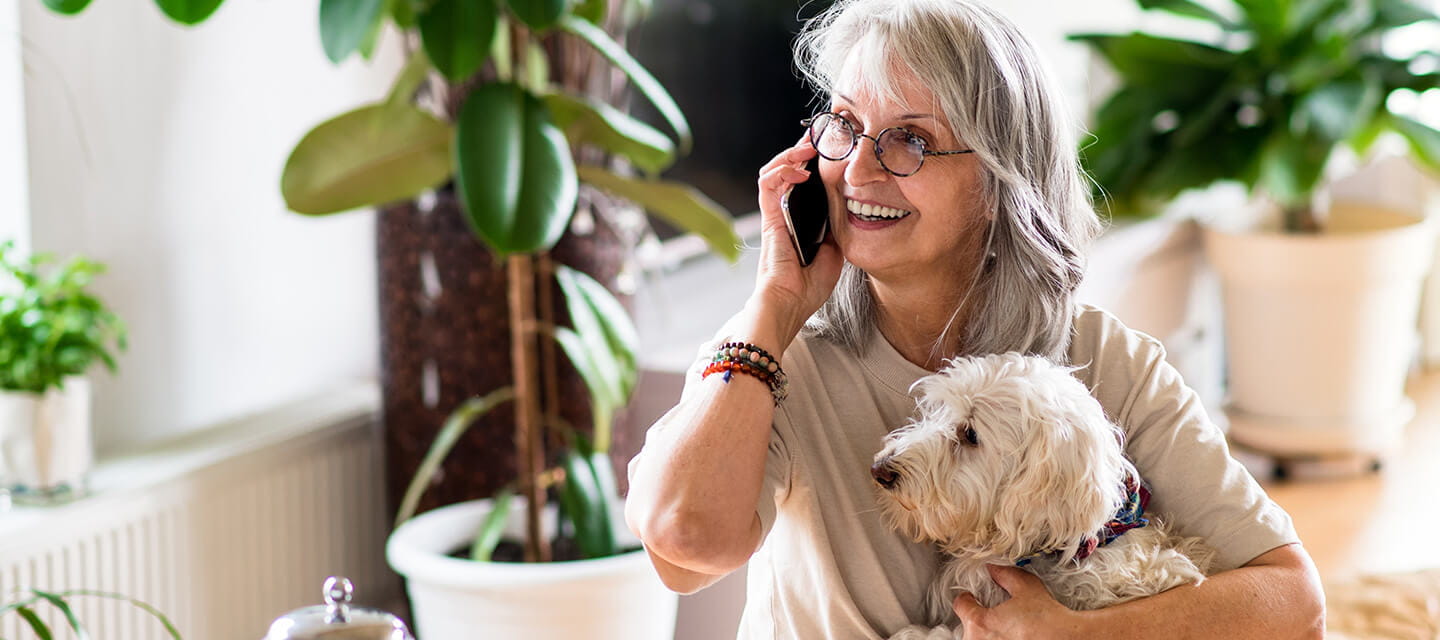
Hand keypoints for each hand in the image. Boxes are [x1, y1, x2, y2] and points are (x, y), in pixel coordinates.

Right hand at [749, 135, 843, 349]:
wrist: (790, 305)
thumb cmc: (808, 287)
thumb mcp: (835, 252)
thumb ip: (838, 230)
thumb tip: (851, 210)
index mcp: (800, 220)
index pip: (805, 182)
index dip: (814, 162)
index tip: (832, 147)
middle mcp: (785, 213)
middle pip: (788, 171)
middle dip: (802, 150)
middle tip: (820, 135)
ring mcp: (775, 215)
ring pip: (774, 171)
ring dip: (790, 154)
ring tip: (808, 146)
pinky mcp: (769, 219)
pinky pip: (767, 185)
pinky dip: (781, 171)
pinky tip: (800, 169)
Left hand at [952, 565, 1088, 639]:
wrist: (1066, 639)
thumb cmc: (1047, 619)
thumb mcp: (1025, 586)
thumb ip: (1004, 574)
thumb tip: (993, 568)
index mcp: (980, 623)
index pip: (961, 606)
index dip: (967, 598)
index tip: (971, 597)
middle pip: (968, 628)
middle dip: (978, 620)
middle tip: (993, 615)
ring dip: (985, 635)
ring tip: (1003, 630)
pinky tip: (1009, 637)